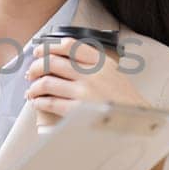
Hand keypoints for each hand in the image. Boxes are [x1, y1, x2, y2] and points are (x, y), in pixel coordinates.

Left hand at [25, 38, 145, 127]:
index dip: (49, 47)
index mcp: (101, 62)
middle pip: (53, 62)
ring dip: (34, 86)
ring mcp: (85, 91)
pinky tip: (37, 102)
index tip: (40, 51)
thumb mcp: (114, 74)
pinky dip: (39, 101)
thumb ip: (94, 64)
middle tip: (31, 72)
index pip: (69, 45)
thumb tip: (66, 57)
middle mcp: (92, 74)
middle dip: (36, 66)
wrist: (137, 123)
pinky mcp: (78, 110)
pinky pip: (50, 102)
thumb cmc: (124, 101)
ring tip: (31, 91)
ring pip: (48, 81)